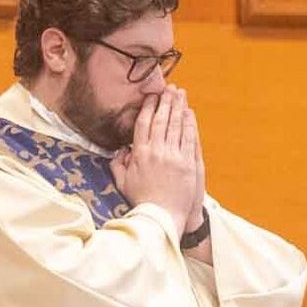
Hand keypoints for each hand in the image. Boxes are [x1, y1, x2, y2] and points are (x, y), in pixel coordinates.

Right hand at [110, 87, 199, 236]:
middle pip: (160, 119)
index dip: (148, 108)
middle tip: (168, 88)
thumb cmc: (142, 202)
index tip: (152, 97)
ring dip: (178, 107)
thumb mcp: (123, 183)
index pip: (143, 124)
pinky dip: (189, 123)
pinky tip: (189, 112)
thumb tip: (120, 150)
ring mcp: (172, 156)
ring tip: (180, 94)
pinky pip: (188, 138)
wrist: (162, 218)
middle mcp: (156, 152)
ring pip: (175, 125)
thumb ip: (118, 164)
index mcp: (139, 155)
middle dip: (165, 101)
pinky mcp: (187, 163)